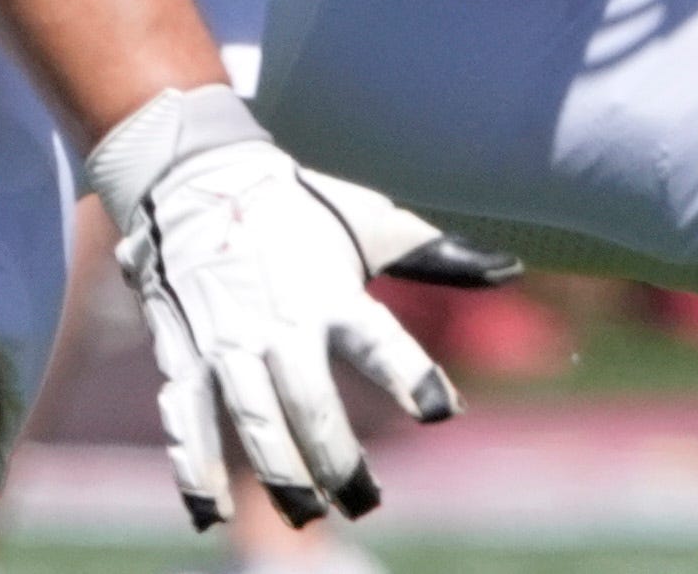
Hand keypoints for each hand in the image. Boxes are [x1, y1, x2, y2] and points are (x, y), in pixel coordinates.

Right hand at [87, 86, 480, 529]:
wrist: (200, 181)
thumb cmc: (303, 209)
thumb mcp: (375, 225)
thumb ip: (439, 257)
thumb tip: (512, 269)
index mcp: (334, 292)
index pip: (380, 340)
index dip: (411, 375)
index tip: (442, 412)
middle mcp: (282, 322)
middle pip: (313, 405)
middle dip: (339, 463)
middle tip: (366, 504)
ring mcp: (229, 342)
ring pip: (255, 423)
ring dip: (281, 476)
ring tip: (307, 516)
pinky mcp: (185, 356)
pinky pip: (186, 422)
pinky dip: (194, 471)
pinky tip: (208, 515)